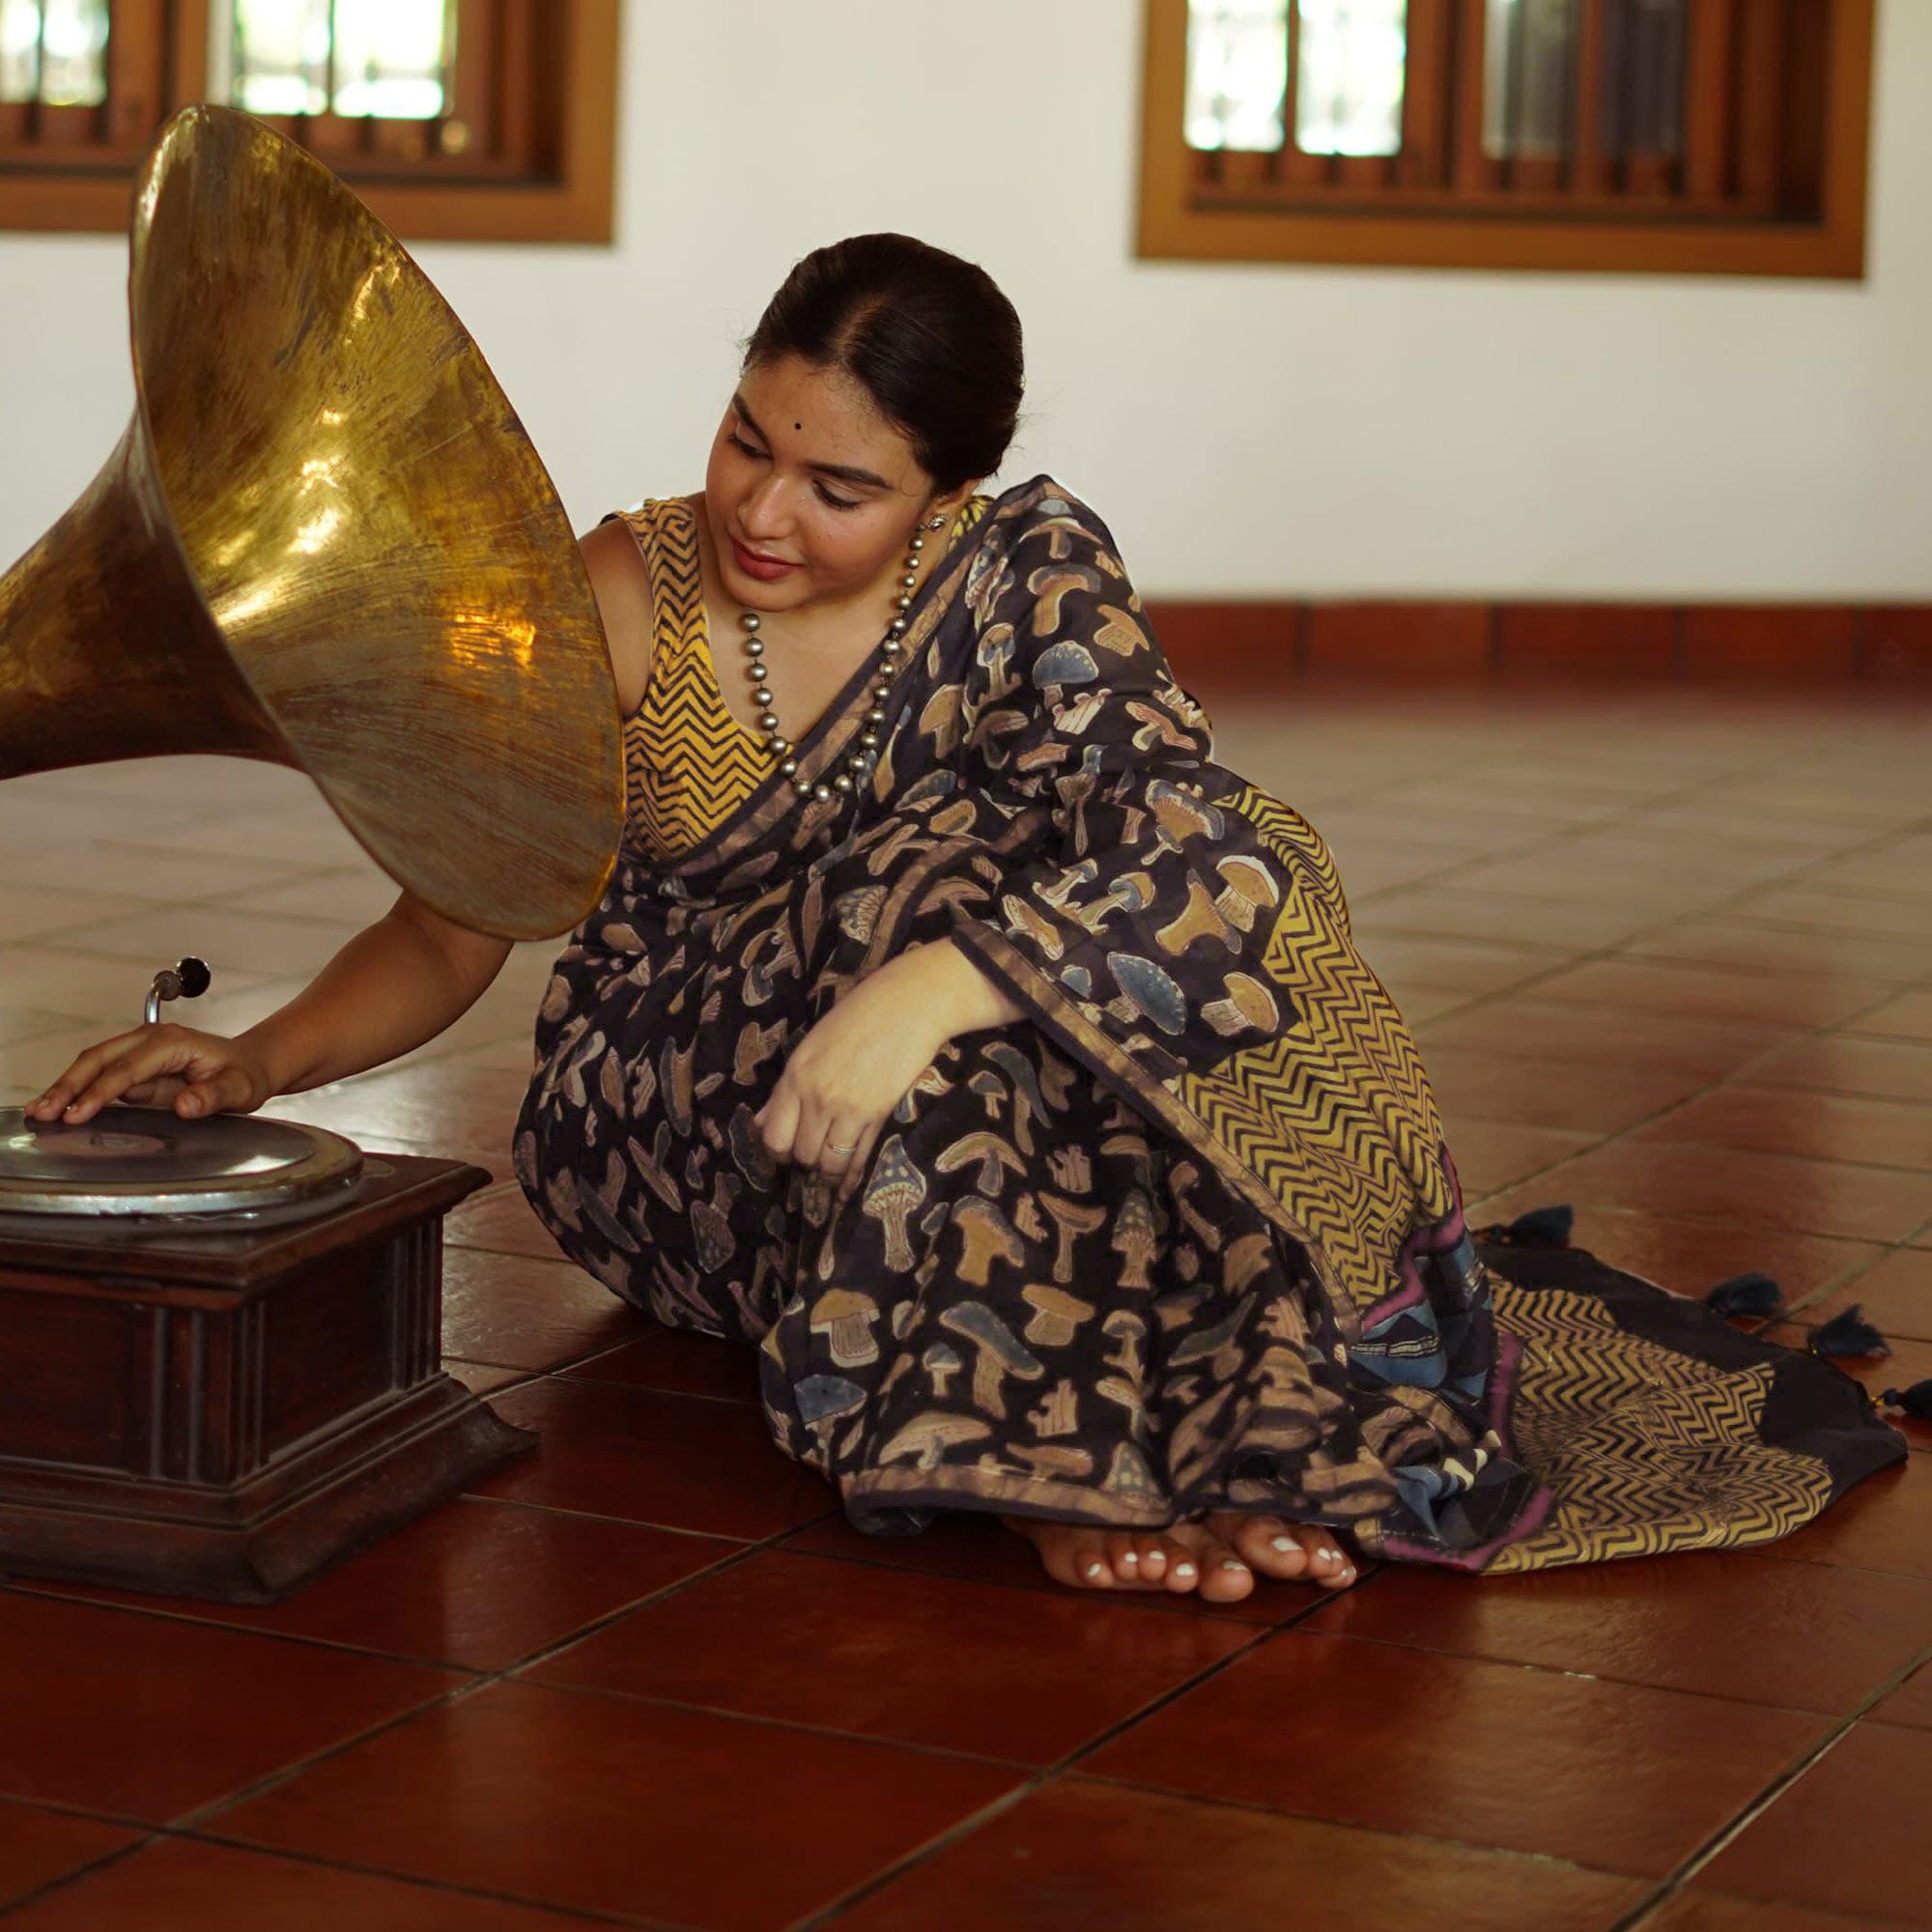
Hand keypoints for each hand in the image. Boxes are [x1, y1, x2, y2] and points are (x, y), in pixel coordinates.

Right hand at [26, 1025, 274, 1126]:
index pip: (127, 1070)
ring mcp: (138, 1049)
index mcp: (172, 1043)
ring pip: (92, 1064)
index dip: (99, 1093)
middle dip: (68, 1086)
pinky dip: (77, 1089)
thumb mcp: (240, 1089)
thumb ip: (213, 1097)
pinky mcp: (134, 1063)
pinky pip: (100, 1073)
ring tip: (40, 1111)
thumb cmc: (245, 1076)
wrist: (251, 1065)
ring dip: (65, 1087)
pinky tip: (59, 1107)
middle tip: (45, 1113)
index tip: (77, 1115)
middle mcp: (150, 1040)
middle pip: (98, 1059)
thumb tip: (184, 1105)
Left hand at [756, 963, 954, 1199]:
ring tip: (832, 1171)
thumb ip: (786, 1087)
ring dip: (829, 1172)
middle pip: (802, 1154)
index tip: (785, 1153)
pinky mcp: (878, 1115)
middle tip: (814, 1158)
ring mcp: (848, 1109)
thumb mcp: (811, 1046)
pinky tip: (849, 1185)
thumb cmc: (858, 1016)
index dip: (777, 1152)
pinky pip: (860, 1159)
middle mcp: (817, 1097)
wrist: (910, 1005)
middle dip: (806, 1161)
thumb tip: (761, 1122)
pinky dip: (853, 1177)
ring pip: (829, 1163)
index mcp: (795, 1076)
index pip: (773, 1135)